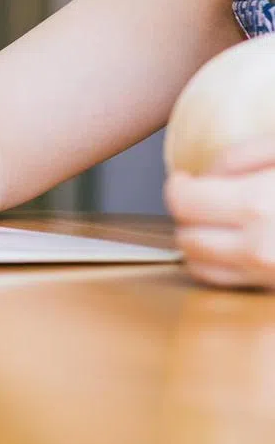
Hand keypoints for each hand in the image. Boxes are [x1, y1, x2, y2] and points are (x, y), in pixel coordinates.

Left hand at [165, 137, 274, 287]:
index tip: (187, 181)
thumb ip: (238, 158)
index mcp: (257, 205)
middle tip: (205, 202)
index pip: (182, 203)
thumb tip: (204, 177)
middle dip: (188, 218)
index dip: (179, 188)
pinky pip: (234, 286)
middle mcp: (261, 250)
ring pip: (203, 270)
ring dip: (202, 245)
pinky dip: (225, 266)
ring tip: (221, 225)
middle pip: (187, 240)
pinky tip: (240, 244)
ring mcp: (271, 279)